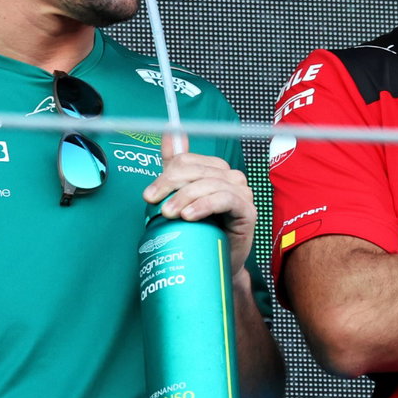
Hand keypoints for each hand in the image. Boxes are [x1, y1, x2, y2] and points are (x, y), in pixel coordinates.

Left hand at [145, 135, 256, 278]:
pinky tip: (189, 216)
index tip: (149, 196)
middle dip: (172, 186)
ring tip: (169, 214)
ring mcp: (242, 193)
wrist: (215, 263)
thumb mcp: (182, 197)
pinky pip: (226, 199)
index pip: (188, 161)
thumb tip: (170, 133)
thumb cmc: (200, 231)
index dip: (167, 175)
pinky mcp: (248, 211)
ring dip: (185, 197)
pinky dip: (205, 205)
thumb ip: (176, 166)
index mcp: (216, 170)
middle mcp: (231, 178)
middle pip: (197, 170)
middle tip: (154, 204)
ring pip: (210, 184)